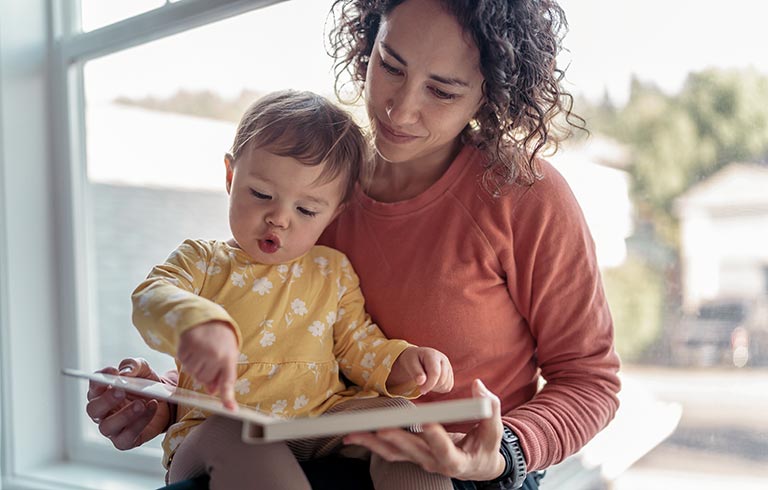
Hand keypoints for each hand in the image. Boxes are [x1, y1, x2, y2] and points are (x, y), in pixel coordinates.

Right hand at [86, 358, 171, 449]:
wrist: (166, 403)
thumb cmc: (147, 385)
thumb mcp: (143, 369)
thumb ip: (133, 365)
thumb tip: (124, 373)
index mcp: (102, 392)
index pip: (93, 386)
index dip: (99, 380)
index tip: (113, 372)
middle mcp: (103, 412)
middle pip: (93, 409)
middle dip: (106, 400)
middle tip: (121, 391)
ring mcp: (112, 428)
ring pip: (107, 426)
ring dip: (124, 415)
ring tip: (141, 404)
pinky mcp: (124, 441)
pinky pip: (126, 437)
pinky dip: (140, 423)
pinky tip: (151, 408)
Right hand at [178, 321, 238, 409]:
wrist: (208, 318)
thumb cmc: (220, 339)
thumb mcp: (227, 355)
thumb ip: (222, 374)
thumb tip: (212, 391)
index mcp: (229, 357)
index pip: (228, 381)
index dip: (228, 397)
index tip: (231, 410)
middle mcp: (215, 354)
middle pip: (203, 379)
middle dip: (205, 372)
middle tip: (208, 357)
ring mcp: (200, 350)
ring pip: (192, 372)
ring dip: (194, 365)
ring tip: (201, 351)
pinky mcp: (186, 345)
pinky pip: (183, 363)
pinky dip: (186, 358)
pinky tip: (193, 348)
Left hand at [344, 379, 506, 480]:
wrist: (478, 465)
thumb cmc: (486, 446)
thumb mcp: (493, 430)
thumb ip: (489, 408)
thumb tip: (479, 386)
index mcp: (456, 460)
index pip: (444, 449)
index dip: (435, 436)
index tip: (427, 422)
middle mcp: (434, 463)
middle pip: (412, 451)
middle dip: (396, 438)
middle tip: (382, 427)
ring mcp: (420, 460)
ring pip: (394, 453)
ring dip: (372, 444)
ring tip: (353, 434)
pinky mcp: (411, 455)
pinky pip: (388, 451)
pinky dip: (371, 444)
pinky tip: (354, 436)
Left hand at [387, 346, 453, 393]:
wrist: (418, 358)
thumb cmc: (413, 360)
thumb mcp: (410, 363)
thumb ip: (416, 372)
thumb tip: (421, 381)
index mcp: (433, 355)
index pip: (435, 373)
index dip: (428, 384)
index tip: (421, 390)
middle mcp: (443, 359)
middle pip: (442, 380)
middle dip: (430, 387)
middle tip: (421, 385)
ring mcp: (448, 367)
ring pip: (446, 385)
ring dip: (434, 388)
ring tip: (426, 381)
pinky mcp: (450, 375)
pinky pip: (447, 387)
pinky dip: (439, 388)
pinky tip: (432, 383)